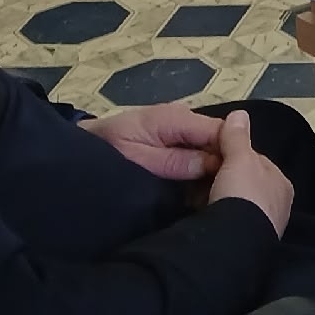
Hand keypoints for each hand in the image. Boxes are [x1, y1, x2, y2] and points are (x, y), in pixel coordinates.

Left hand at [82, 104, 221, 183]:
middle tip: (223, 196)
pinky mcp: (175, 137)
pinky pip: (199, 151)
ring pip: (211, 147)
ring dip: (213, 170)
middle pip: (219, 139)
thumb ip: (174, 161)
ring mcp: (180, 127)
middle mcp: (184, 117)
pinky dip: (202, 170)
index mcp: (177, 118)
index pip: (220, 131)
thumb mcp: (137, 159)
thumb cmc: (107, 150)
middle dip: (225, 165)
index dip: (232, 156)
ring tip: (213, 196)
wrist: (82, 143)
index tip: (233, 185)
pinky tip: (201, 190)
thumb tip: (213, 163)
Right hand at [206, 109, 293, 235]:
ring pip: (238, 204)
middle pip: (246, 183)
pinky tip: (206, 218)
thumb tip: (240, 113)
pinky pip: (232, 222)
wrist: (235, 242)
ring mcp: (265, 226)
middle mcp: (279, 204)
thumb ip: (237, 137)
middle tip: (202, 179)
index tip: (212, 158)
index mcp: (282, 183)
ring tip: (200, 200)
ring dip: (222, 200)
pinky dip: (219, 217)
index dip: (234, 156)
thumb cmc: (242, 194)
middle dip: (227, 180)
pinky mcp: (249, 244)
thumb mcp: (238, 159)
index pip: (256, 161)